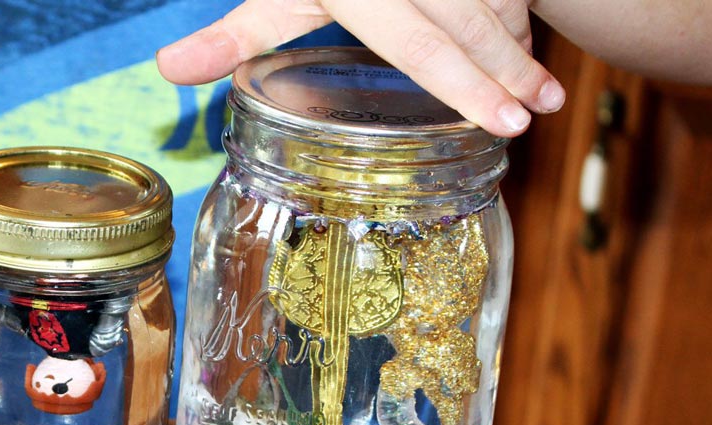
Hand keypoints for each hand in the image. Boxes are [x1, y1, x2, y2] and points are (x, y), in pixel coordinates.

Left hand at [156, 0, 564, 136]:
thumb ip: (233, 34)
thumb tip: (165, 69)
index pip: (423, 43)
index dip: (466, 86)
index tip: (505, 121)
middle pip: (472, 24)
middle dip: (509, 73)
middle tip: (539, 116)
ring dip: (520, 48)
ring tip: (546, 98)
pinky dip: (515, 17)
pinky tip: (526, 54)